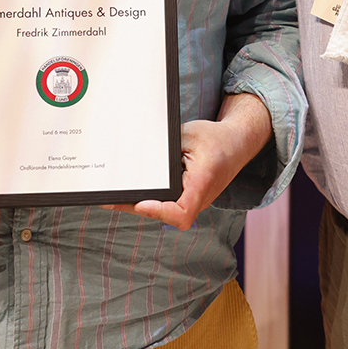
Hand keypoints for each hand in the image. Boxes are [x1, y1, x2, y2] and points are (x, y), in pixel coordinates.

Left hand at [103, 92, 272, 230]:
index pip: (182, 211)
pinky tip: (133, 192)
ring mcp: (195, 201)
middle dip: (137, 207)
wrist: (238, 143)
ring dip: (141, 205)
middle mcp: (200, 198)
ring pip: (166, 211)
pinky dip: (151, 199)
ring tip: (113, 197)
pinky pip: (169, 204)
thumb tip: (137, 157)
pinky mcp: (190, 197)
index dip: (160, 211)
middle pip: (166, 214)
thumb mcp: (189, 134)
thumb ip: (166, 148)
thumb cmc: (215, 138)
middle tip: (109, 199)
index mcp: (202, 182)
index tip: (141, 203)